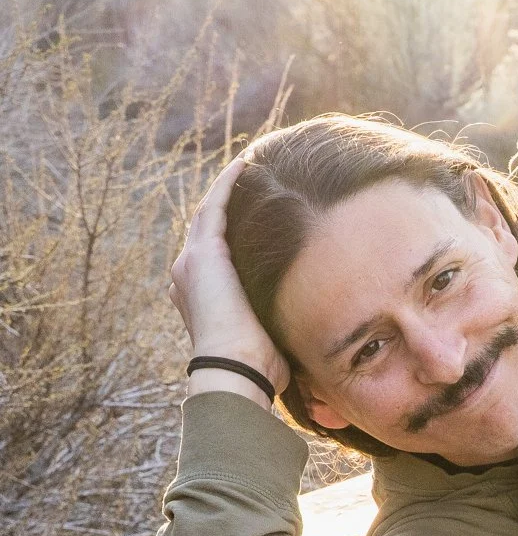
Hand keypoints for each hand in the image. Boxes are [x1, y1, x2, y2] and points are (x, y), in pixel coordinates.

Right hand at [169, 155, 287, 399]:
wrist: (235, 370)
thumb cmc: (257, 369)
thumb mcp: (268, 340)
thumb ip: (278, 324)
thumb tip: (312, 331)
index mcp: (199, 296)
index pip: (215, 256)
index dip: (230, 234)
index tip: (251, 218)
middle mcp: (188, 275)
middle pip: (207, 228)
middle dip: (226, 204)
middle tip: (249, 180)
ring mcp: (191, 262)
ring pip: (208, 213)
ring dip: (227, 188)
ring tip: (248, 165)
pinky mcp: (204, 253)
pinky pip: (215, 206)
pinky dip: (228, 184)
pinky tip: (244, 164)